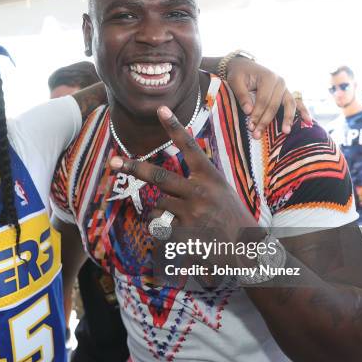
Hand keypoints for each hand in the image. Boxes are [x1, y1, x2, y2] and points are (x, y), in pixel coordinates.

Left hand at [109, 106, 261, 266]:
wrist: (247, 251)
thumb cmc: (233, 217)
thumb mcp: (222, 190)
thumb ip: (200, 177)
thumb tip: (179, 165)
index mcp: (210, 177)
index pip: (189, 147)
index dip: (174, 128)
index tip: (161, 110)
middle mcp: (200, 191)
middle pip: (159, 176)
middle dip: (133, 168)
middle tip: (114, 162)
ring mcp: (192, 213)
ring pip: (158, 205)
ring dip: (161, 212)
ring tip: (183, 221)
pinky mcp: (185, 234)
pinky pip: (161, 228)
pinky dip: (164, 232)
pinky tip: (183, 238)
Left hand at [226, 57, 311, 138]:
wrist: (245, 67)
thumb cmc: (239, 74)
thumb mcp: (235, 81)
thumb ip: (242, 95)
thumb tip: (249, 111)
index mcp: (268, 77)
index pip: (263, 100)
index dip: (257, 114)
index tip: (250, 127)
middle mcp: (280, 82)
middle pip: (274, 105)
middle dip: (266, 121)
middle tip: (257, 135)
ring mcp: (285, 88)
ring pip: (289, 105)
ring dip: (287, 119)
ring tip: (286, 132)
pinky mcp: (286, 93)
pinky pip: (297, 103)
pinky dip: (303, 111)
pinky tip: (308, 121)